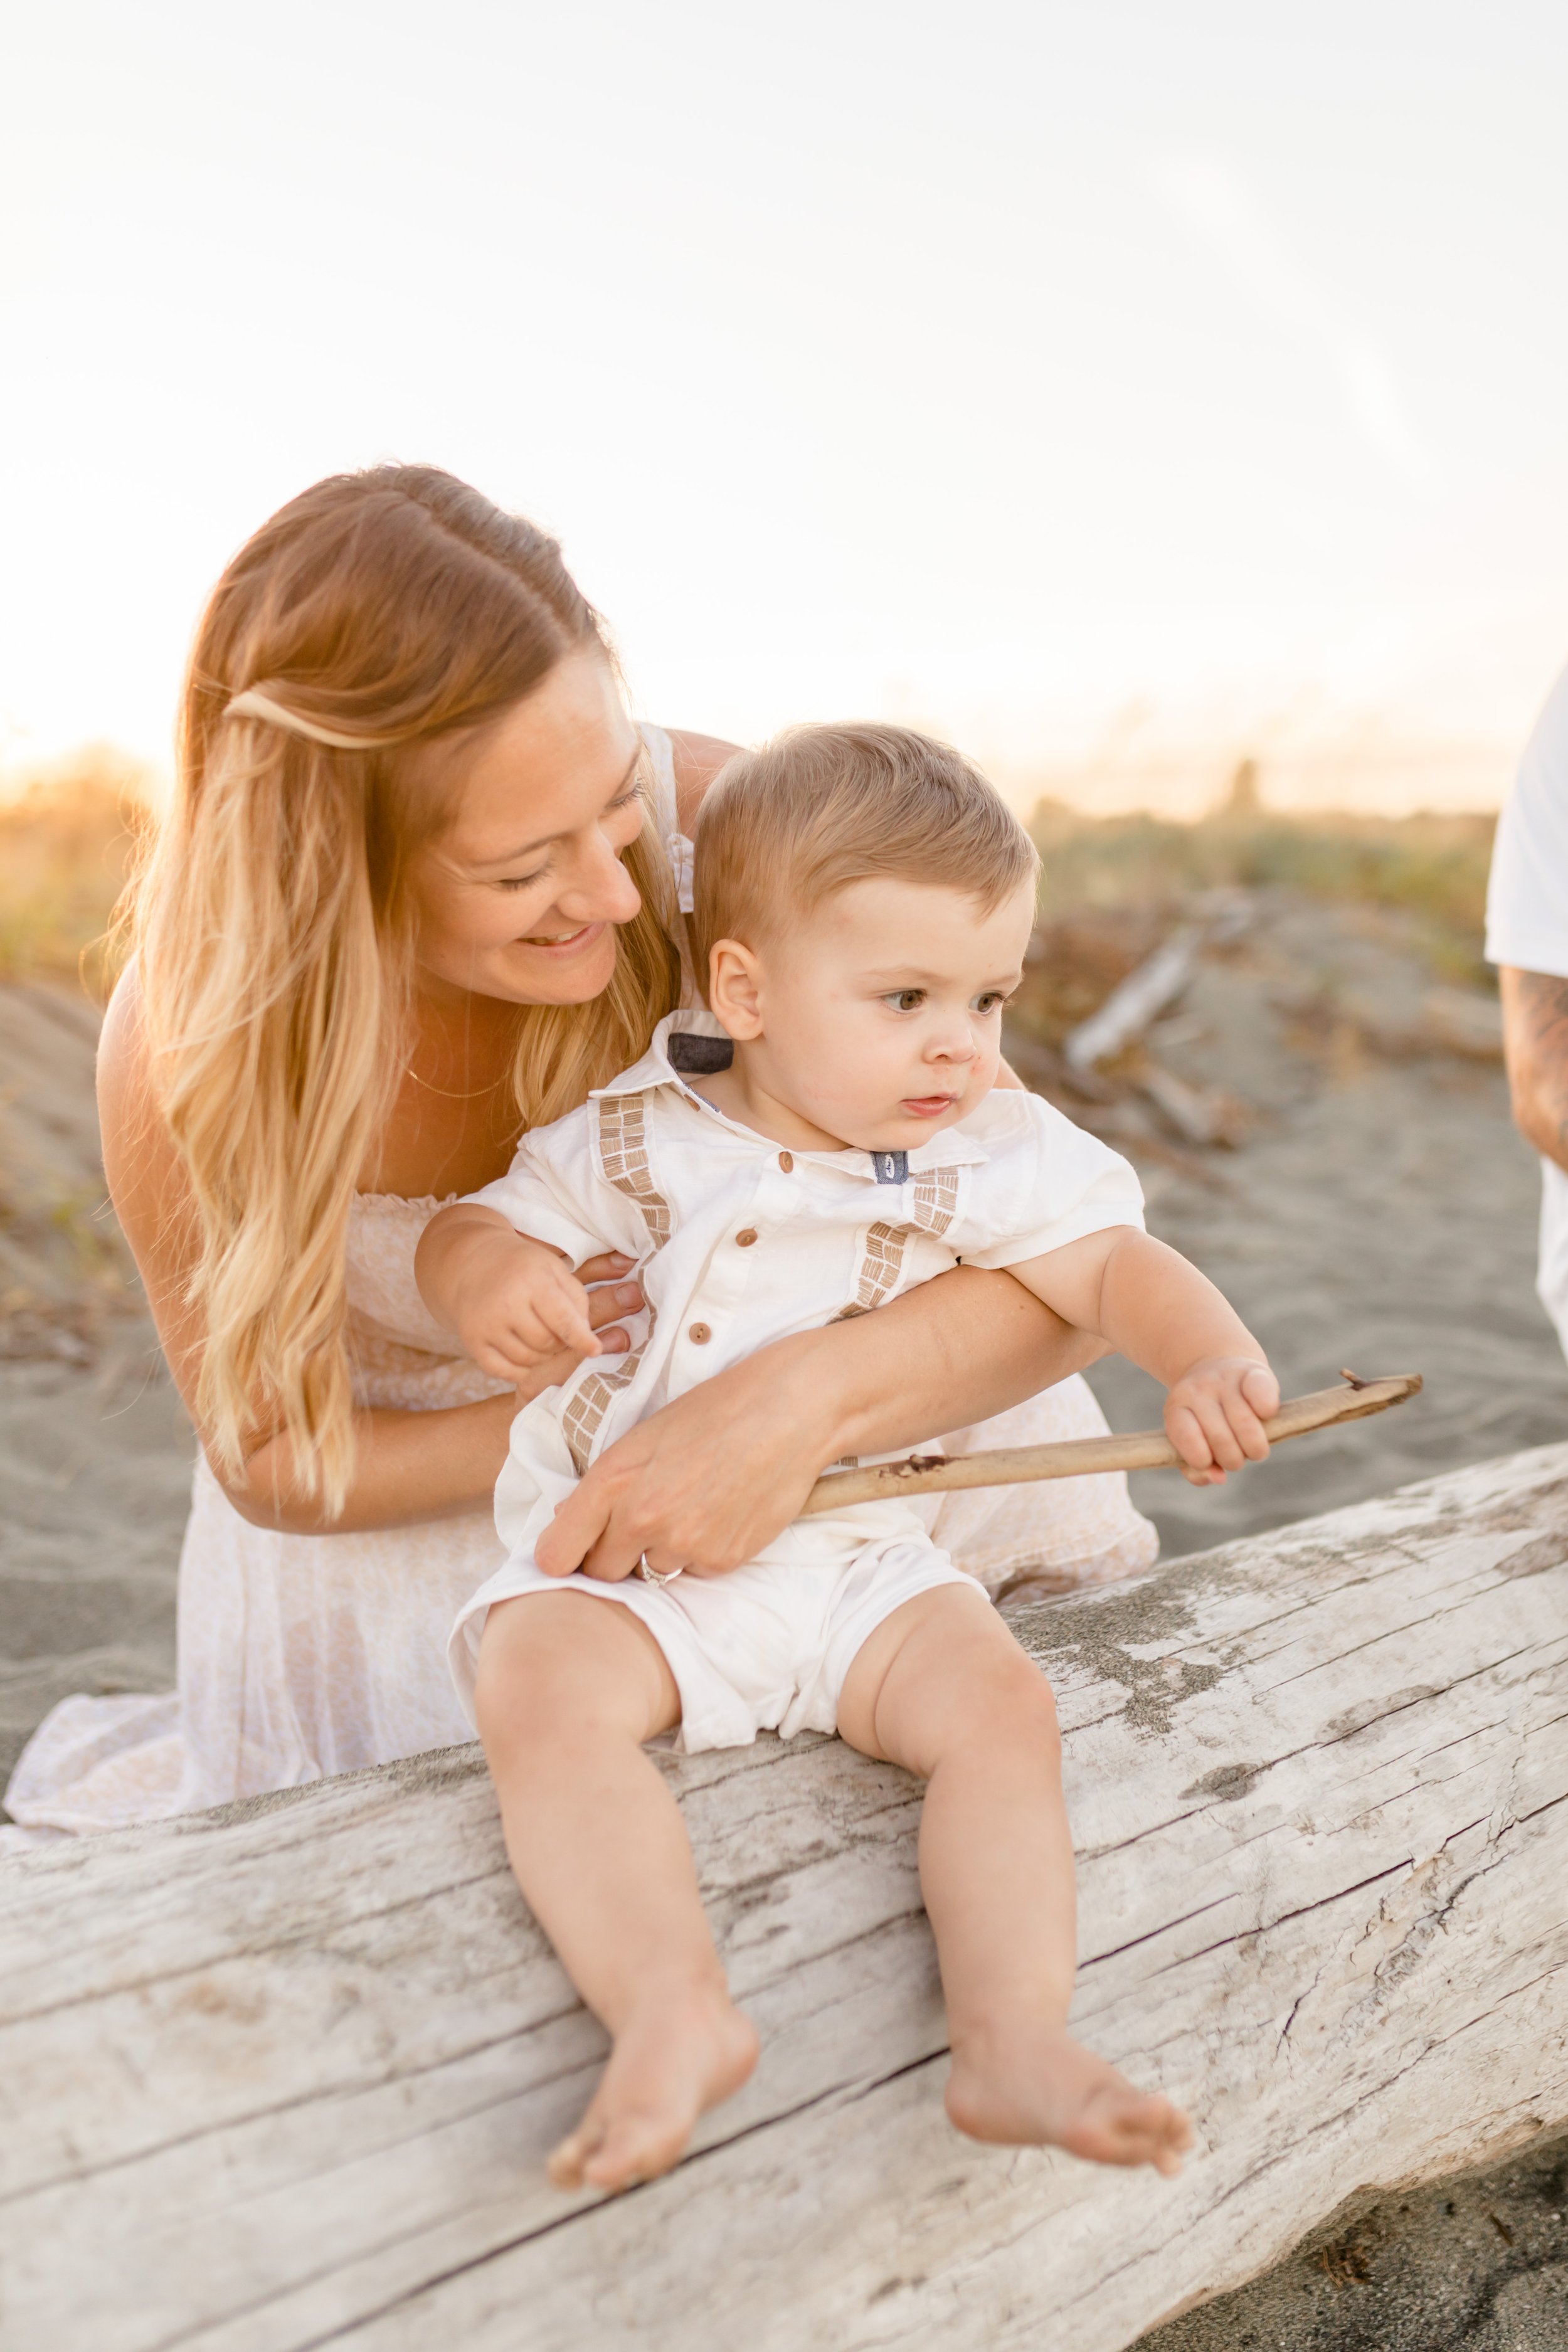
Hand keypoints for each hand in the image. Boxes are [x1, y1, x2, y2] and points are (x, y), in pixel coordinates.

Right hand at [433, 1218, 642, 1384]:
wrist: (472, 1262)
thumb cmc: (525, 1267)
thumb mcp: (555, 1270)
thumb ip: (579, 1298)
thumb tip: (604, 1330)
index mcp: (533, 1282)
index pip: (563, 1320)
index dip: (582, 1339)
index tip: (596, 1350)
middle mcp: (506, 1304)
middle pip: (548, 1344)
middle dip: (560, 1344)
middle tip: (561, 1334)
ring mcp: (486, 1325)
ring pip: (529, 1360)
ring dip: (542, 1357)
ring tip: (542, 1338)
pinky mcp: (472, 1342)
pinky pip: (505, 1371)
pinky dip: (520, 1368)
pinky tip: (524, 1352)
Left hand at [535, 1333, 840, 1582]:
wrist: (791, 1409)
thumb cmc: (717, 1410)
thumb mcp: (646, 1435)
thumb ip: (606, 1484)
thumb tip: (569, 1523)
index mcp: (613, 1480)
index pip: (556, 1553)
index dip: (560, 1555)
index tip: (569, 1553)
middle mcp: (643, 1518)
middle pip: (601, 1574)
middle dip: (611, 1557)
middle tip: (638, 1525)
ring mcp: (685, 1544)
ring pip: (651, 1574)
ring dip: (661, 1553)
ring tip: (693, 1507)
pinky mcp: (723, 1560)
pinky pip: (696, 1572)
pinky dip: (703, 1552)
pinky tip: (722, 1513)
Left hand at [1164, 1355, 1278, 1486]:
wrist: (1218, 1365)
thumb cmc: (1206, 1417)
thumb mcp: (1191, 1439)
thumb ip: (1195, 1468)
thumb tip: (1218, 1478)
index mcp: (1176, 1408)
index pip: (1186, 1437)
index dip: (1202, 1458)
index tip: (1211, 1462)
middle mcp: (1198, 1390)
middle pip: (1221, 1438)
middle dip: (1233, 1459)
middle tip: (1237, 1456)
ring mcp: (1225, 1379)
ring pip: (1245, 1424)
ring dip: (1255, 1447)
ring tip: (1253, 1447)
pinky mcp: (1253, 1371)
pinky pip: (1262, 1394)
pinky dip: (1267, 1410)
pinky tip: (1266, 1415)